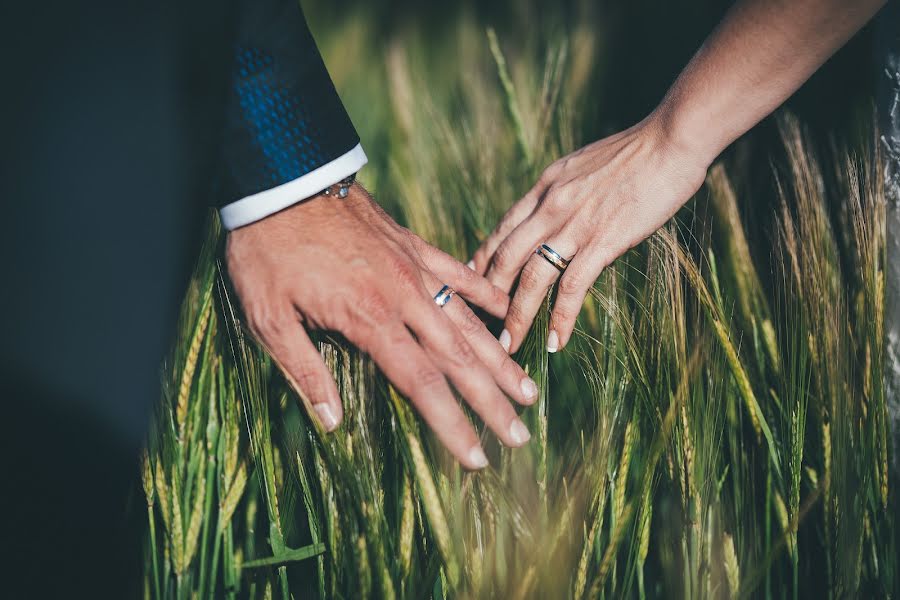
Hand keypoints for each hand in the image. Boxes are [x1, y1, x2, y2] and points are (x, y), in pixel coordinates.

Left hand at [226, 184, 537, 468]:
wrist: (282, 177)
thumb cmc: (267, 250)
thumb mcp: (268, 317)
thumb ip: (304, 370)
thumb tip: (332, 422)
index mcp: (370, 319)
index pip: (423, 384)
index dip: (453, 424)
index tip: (477, 457)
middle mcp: (404, 297)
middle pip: (458, 360)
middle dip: (492, 402)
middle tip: (521, 436)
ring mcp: (414, 268)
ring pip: (468, 322)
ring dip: (499, 360)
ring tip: (527, 391)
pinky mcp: (412, 245)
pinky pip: (458, 272)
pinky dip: (484, 294)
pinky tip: (506, 312)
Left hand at [471, 116, 707, 353]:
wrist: (670, 140)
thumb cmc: (636, 152)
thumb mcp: (582, 166)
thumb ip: (563, 192)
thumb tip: (556, 218)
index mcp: (544, 186)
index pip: (502, 230)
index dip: (482, 261)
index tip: (471, 285)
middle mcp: (550, 206)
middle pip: (505, 258)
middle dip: (488, 296)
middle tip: (480, 325)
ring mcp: (574, 225)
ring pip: (531, 279)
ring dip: (517, 317)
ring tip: (509, 346)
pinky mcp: (603, 241)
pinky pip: (572, 287)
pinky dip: (560, 318)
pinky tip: (555, 341)